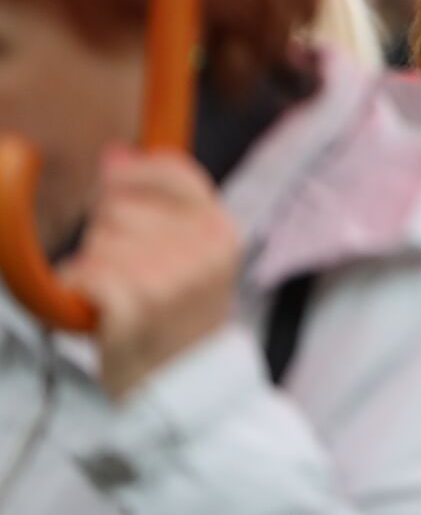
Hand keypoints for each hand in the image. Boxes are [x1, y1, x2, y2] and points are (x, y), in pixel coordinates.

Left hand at [60, 147, 241, 399]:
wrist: (180, 387)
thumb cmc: (178, 314)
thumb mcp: (192, 253)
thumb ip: (159, 202)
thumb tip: (116, 151)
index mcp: (222, 231)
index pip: (172, 170)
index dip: (132, 175)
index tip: (117, 191)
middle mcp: (203, 249)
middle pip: (119, 205)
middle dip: (109, 234)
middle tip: (133, 273)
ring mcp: (171, 278)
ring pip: (97, 240)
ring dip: (93, 267)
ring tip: (120, 296)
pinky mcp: (135, 307)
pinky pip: (82, 273)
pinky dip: (80, 292)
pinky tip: (101, 313)